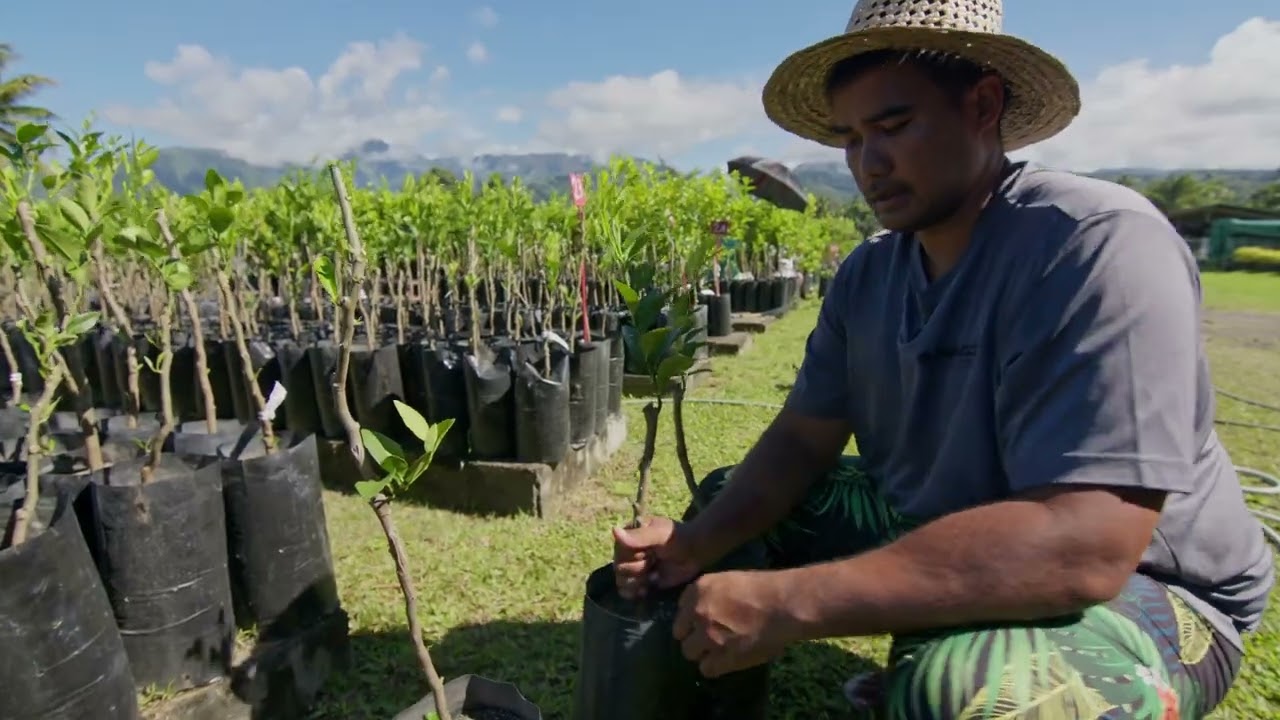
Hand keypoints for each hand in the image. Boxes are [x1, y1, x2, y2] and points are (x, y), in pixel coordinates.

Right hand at [612, 516, 701, 598]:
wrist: (694, 552)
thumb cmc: (677, 538)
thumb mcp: (660, 533)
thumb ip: (639, 536)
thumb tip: (614, 530)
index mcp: (628, 537)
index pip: (618, 553)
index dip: (633, 557)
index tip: (649, 552)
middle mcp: (627, 553)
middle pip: (619, 569)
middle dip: (637, 569)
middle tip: (653, 562)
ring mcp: (633, 569)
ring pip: (621, 582)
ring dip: (637, 582)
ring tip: (652, 576)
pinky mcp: (641, 582)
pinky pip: (628, 592)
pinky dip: (636, 593)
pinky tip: (647, 589)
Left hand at [672, 570, 794, 677]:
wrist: (783, 605)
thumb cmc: (764, 588)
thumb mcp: (730, 580)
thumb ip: (713, 594)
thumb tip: (709, 608)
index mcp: (699, 590)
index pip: (681, 608)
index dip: (692, 617)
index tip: (703, 620)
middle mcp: (697, 613)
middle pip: (680, 633)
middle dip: (693, 635)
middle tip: (709, 638)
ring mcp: (707, 637)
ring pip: (689, 652)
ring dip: (703, 653)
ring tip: (720, 651)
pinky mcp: (721, 657)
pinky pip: (706, 669)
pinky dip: (716, 667)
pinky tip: (728, 661)